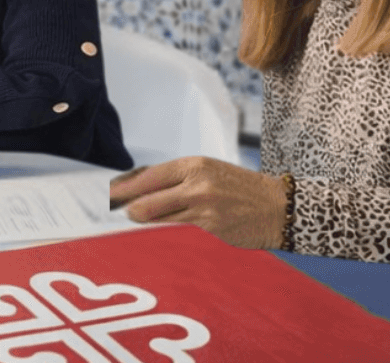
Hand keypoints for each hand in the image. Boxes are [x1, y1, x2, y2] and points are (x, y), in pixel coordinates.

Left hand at [107, 157, 288, 249]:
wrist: (277, 206)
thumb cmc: (239, 189)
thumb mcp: (209, 173)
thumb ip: (179, 180)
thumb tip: (143, 186)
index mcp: (194, 164)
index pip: (151, 175)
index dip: (129, 185)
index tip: (113, 191)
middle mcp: (197, 182)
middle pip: (149, 195)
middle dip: (129, 203)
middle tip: (115, 207)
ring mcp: (203, 204)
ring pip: (161, 212)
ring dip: (143, 215)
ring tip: (131, 215)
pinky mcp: (211, 224)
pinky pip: (179, 224)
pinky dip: (166, 223)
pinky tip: (155, 222)